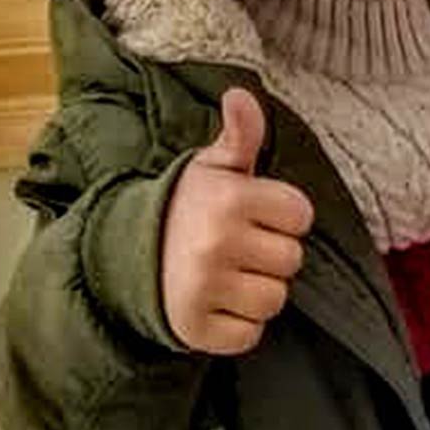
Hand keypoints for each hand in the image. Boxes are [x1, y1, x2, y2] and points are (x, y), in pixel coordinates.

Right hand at [161, 88, 314, 355]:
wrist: (128, 253)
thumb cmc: (189, 205)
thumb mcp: (214, 165)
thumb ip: (241, 133)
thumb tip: (241, 95)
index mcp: (230, 198)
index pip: (301, 216)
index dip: (284, 216)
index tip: (256, 214)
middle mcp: (217, 242)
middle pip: (292, 260)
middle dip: (272, 254)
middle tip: (239, 246)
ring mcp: (204, 288)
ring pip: (274, 300)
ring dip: (258, 291)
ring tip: (229, 274)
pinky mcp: (195, 329)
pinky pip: (250, 335)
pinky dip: (239, 326)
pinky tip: (218, 303)